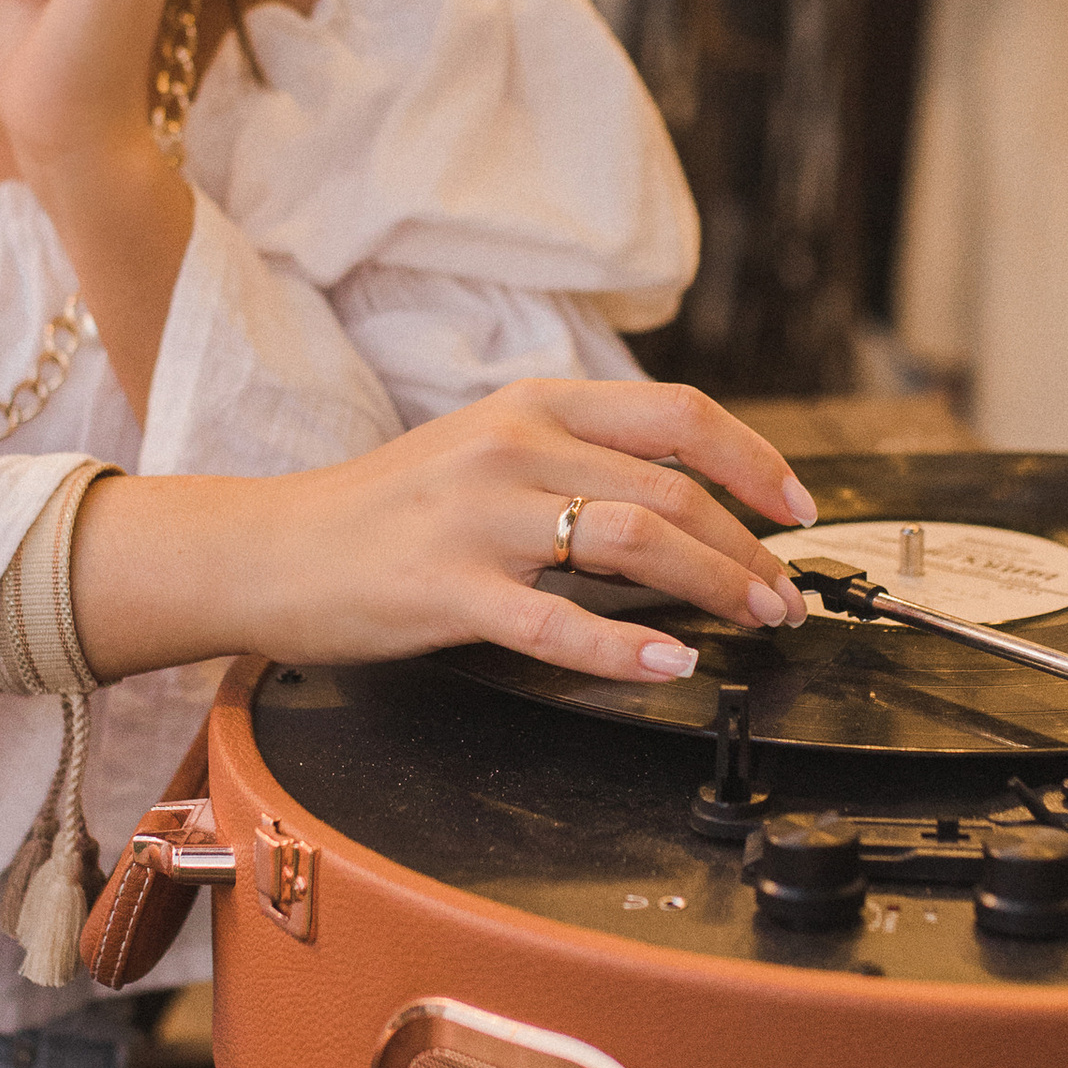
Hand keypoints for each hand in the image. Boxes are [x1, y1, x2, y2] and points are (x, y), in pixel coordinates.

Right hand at [187, 379, 818, 684]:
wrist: (269, 548)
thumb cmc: (382, 512)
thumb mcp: (485, 449)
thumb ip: (575, 458)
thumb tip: (682, 498)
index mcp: (533, 403)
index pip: (678, 417)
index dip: (755, 462)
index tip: (798, 508)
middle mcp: (513, 446)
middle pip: (671, 490)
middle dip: (748, 548)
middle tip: (786, 595)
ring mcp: (479, 517)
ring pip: (633, 543)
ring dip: (715, 586)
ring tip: (755, 621)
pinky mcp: (446, 589)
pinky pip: (555, 622)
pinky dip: (624, 648)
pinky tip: (669, 664)